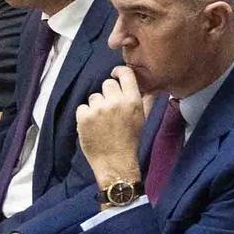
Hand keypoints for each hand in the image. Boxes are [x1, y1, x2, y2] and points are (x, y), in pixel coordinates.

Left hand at [78, 66, 150, 188]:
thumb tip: (152, 86)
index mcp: (132, 100)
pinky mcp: (84, 117)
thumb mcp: (143, 118)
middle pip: (107, 83)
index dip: (119, 72)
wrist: (116, 161)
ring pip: (94, 96)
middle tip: (110, 109)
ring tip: (102, 121)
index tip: (115, 75)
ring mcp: (98, 109)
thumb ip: (147, 100)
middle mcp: (116, 102)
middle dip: (108, 94)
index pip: (125, 73)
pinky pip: (82, 107)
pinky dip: (85, 116)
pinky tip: (93, 126)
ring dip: (96, 106)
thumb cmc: (130, 140)